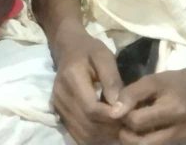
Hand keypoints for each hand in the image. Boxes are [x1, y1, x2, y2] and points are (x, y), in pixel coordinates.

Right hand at [49, 22, 124, 144]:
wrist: (68, 48)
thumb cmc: (89, 50)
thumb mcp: (104, 56)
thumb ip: (112, 79)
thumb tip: (118, 106)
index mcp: (71, 78)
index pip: (91, 108)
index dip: (111, 117)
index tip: (127, 115)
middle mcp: (60, 95)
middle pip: (87, 124)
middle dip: (109, 129)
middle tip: (127, 124)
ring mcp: (57, 105)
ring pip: (82, 133)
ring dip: (102, 136)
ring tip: (118, 128)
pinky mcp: (58, 112)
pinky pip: (76, 134)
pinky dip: (92, 137)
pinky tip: (105, 130)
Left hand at [116, 68, 185, 144]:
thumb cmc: (174, 84)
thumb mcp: (151, 81)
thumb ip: (131, 94)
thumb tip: (113, 113)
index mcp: (174, 110)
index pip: (137, 122)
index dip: (123, 116)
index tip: (120, 108)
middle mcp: (181, 131)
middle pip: (142, 143)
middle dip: (126, 133)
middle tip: (124, 121)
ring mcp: (183, 143)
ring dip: (135, 141)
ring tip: (132, 127)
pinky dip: (146, 142)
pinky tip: (143, 132)